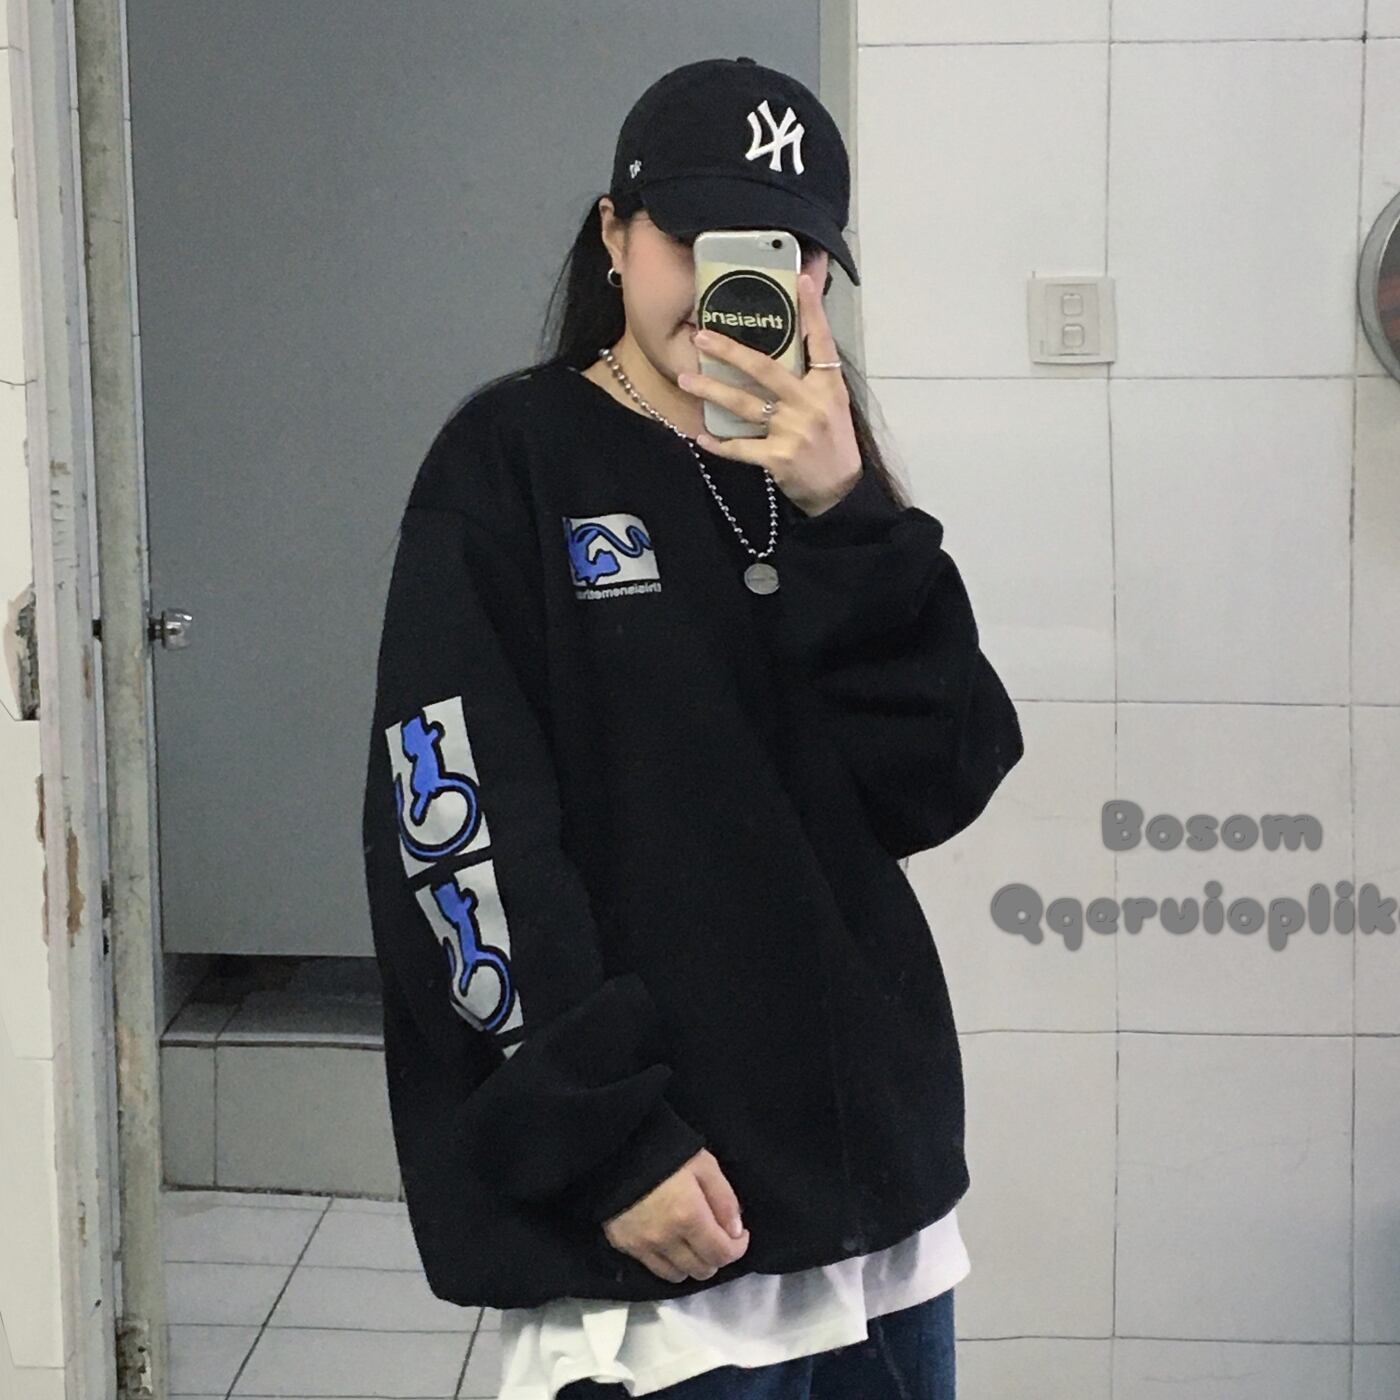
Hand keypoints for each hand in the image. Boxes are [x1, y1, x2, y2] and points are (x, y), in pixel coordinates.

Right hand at [600, 1147, 750, 1282]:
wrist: (616, 1147)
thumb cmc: (666, 1150)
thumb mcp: (704, 1164)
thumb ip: (724, 1199)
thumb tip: (735, 1231)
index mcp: (689, 1216)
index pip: (722, 1254)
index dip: (738, 1248)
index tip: (740, 1235)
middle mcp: (667, 1239)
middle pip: (702, 1270)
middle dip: (717, 1256)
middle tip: (717, 1236)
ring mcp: (643, 1246)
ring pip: (679, 1276)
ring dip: (693, 1263)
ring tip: (694, 1242)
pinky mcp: (624, 1245)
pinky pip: (655, 1269)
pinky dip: (670, 1262)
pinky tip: (672, 1243)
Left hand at [677, 272, 863, 516]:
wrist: (841, 490)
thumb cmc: (834, 441)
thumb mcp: (833, 402)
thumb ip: (814, 372)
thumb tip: (795, 341)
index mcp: (828, 386)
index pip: (821, 341)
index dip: (811, 311)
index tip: (799, 280)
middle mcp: (810, 404)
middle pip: (765, 369)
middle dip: (730, 351)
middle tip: (702, 336)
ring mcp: (793, 431)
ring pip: (744, 405)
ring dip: (711, 391)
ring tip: (685, 378)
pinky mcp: (778, 458)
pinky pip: (740, 448)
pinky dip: (719, 444)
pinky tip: (701, 436)